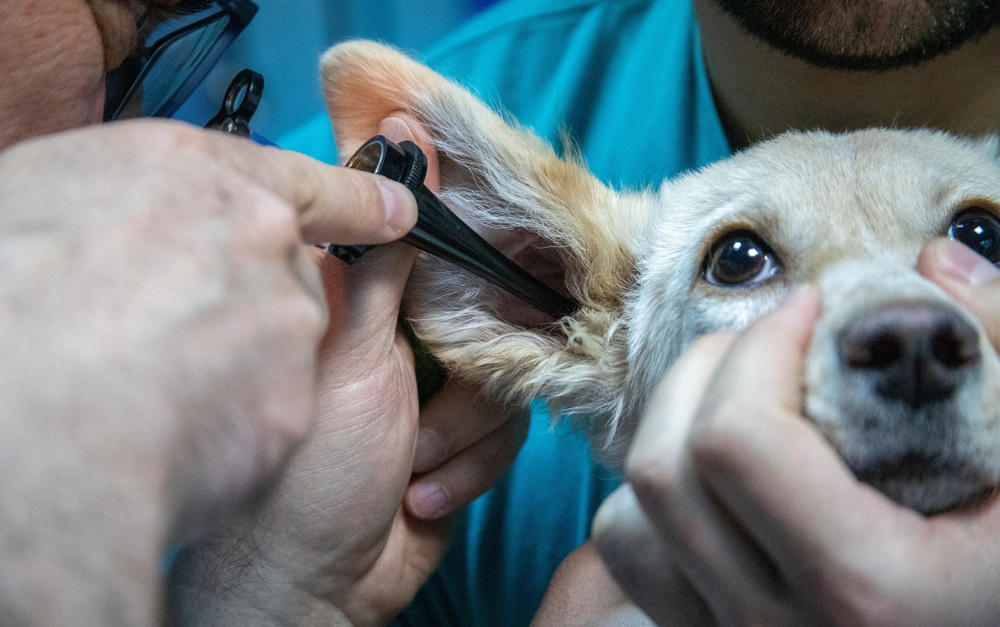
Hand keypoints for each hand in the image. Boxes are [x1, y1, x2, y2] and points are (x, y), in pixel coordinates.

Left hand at [167, 114, 527, 624]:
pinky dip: (468, 466)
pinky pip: (507, 429)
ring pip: (504, 375)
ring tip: (411, 464)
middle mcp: (402, 341)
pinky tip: (421, 494)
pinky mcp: (462, 438)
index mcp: (365, 305)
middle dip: (471, 368)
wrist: (325, 582)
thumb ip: (382, 264)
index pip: (432, 244)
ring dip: (462, 432)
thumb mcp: (351, 354)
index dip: (469, 242)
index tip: (502, 244)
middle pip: (485, 310)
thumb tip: (399, 160)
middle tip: (437, 391)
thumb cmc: (312, 471)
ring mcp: (434, 391)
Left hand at [592, 280, 999, 625]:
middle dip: (709, 368)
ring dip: (673, 428)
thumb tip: (935, 261)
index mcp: (865, 589)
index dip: (761, 347)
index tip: (812, 309)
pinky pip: (631, 555)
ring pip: (629, 514)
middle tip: (775, 340)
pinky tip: (721, 472)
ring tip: (746, 396)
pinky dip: (654, 495)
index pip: (736, 442)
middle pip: (664, 467)